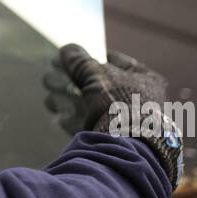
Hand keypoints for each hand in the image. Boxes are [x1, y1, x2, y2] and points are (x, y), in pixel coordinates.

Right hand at [42, 45, 181, 188]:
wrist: (131, 148)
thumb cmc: (120, 103)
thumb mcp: (97, 76)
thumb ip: (81, 62)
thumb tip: (67, 49)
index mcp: (146, 78)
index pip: (118, 62)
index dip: (95, 58)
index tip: (75, 59)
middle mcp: (142, 99)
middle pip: (103, 86)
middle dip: (76, 82)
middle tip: (53, 80)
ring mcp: (132, 122)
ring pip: (95, 108)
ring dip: (71, 102)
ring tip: (50, 100)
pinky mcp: (121, 142)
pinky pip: (95, 127)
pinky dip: (77, 122)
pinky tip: (59, 119)